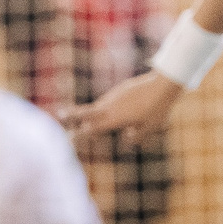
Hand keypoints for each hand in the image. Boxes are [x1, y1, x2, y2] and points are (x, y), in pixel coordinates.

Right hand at [62, 71, 183, 148]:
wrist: (163, 84)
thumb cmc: (158, 109)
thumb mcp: (150, 128)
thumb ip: (137, 136)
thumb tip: (127, 138)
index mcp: (114, 119)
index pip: (92, 128)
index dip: (80, 134)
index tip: (69, 137)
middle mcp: (110, 107)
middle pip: (86, 112)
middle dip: (72, 114)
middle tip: (59, 114)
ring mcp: (114, 96)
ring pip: (99, 107)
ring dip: (92, 114)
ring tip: (88, 119)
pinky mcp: (121, 90)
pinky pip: (109, 101)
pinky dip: (105, 108)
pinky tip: (113, 111)